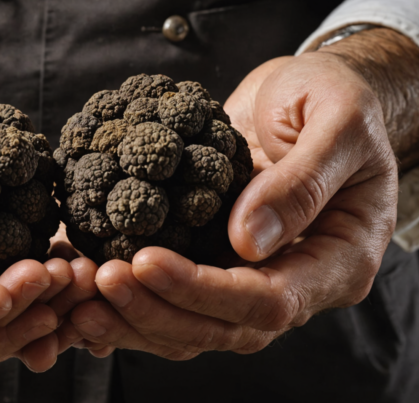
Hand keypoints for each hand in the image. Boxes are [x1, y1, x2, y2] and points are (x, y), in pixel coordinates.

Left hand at [70, 50, 401, 356]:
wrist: (314, 92)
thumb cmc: (341, 98)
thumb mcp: (337, 122)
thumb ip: (301, 182)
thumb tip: (247, 241)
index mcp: (336, 261)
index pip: (268, 301)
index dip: (203, 290)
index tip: (146, 261)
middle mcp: (293, 281)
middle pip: (221, 327)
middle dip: (155, 310)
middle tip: (99, 281)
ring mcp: (250, 274)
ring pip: (190, 323)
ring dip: (132, 314)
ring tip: (78, 290)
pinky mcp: (213, 256)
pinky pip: (171, 293)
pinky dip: (129, 296)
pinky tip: (83, 286)